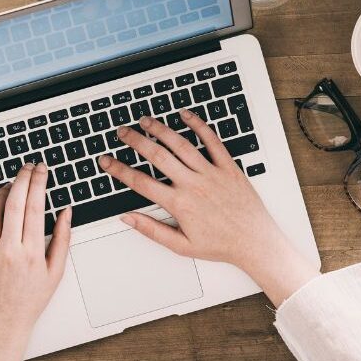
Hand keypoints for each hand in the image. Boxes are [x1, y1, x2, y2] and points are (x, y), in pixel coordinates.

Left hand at [0, 164, 71, 360]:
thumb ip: (62, 238)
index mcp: (31, 252)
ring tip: (10, 186)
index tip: (41, 170)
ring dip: (1, 192)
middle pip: (13, 202)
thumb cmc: (31, 299)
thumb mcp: (56, 271)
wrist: (3, 323)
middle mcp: (8, 249)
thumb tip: (66, 211)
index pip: (34, 206)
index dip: (38, 182)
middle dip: (21, 178)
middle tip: (27, 167)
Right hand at [98, 111, 318, 306]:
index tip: (106, 161)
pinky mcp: (228, 167)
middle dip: (136, 141)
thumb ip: (151, 229)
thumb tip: (128, 217)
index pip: (140, 182)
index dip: (119, 170)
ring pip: (181, 144)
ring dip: (161, 130)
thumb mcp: (181, 245)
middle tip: (122, 132)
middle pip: (157, 156)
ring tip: (146, 121)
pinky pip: (212, 141)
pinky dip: (198, 125)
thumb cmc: (220, 245)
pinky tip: (186, 115)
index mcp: (179, 204)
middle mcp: (193, 184)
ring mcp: (211, 173)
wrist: (254, 241)